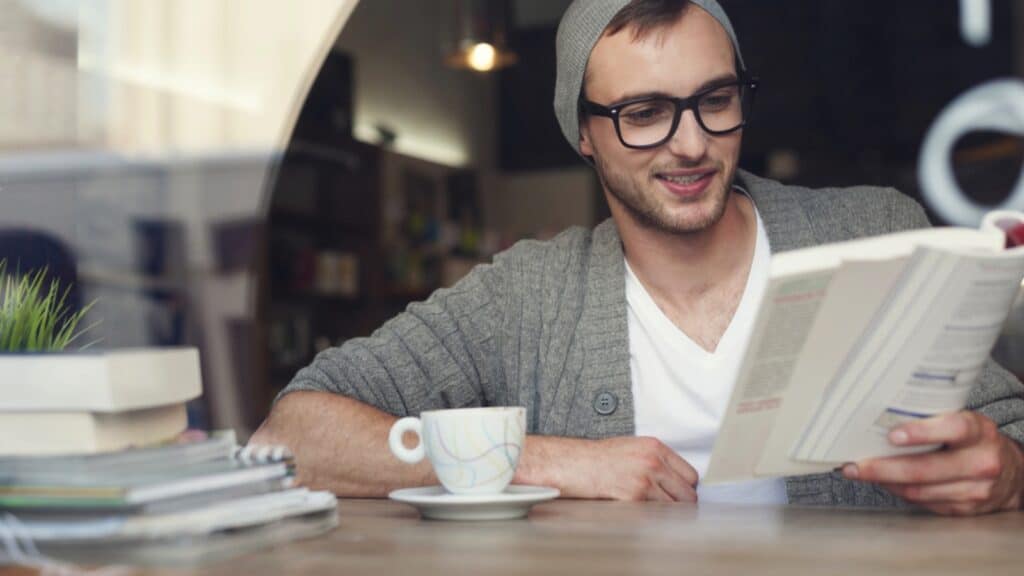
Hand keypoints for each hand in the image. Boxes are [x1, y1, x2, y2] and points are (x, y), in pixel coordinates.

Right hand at [516, 435, 697, 501]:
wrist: (571, 463)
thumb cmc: (595, 457)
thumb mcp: (630, 447)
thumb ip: (654, 460)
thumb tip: (672, 479)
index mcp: (654, 447)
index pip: (690, 474)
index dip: (684, 488)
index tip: (677, 494)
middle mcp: (653, 462)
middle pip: (688, 493)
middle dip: (679, 503)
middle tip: (666, 507)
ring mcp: (644, 480)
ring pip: (675, 507)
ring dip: (666, 512)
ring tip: (651, 510)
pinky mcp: (634, 497)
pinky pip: (657, 515)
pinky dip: (652, 518)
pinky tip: (640, 512)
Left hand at [842, 411, 1023, 515]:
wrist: (1011, 473)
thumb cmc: (974, 441)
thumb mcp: (962, 421)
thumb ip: (933, 419)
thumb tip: (880, 418)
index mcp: (979, 432)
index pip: (952, 428)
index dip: (921, 432)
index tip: (892, 435)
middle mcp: (981, 462)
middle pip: (926, 469)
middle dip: (884, 468)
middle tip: (855, 465)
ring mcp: (975, 490)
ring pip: (920, 490)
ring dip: (885, 482)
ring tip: (859, 472)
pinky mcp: (965, 509)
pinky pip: (924, 503)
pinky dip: (899, 492)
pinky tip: (884, 482)